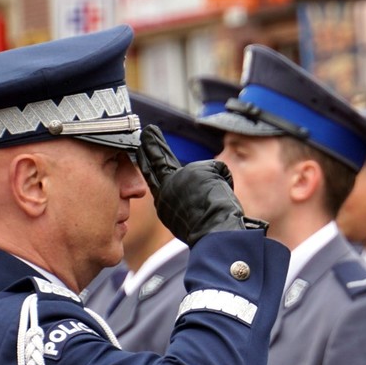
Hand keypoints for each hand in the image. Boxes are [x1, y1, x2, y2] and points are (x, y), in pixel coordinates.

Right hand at [136, 125, 265, 245]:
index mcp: (163, 204)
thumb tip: (196, 189)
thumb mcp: (187, 218)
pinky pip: (219, 171)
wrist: (214, 233)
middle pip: (158, 162)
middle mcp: (166, 190)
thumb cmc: (206, 232)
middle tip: (148, 131)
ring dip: (214, 187)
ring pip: (203, 173)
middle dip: (152, 145)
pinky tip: (222, 194)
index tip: (140, 150)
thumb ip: (184, 200)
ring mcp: (179, 179)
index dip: (147, 162)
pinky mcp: (196, 171)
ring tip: (215, 202)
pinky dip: (225, 182)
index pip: (153, 179)